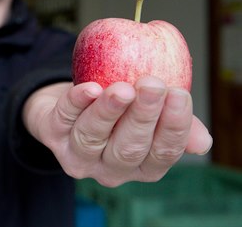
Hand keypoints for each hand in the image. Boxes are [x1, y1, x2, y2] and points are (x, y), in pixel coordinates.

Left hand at [24, 76, 211, 186]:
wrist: (65, 103)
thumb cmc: (116, 110)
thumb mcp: (146, 114)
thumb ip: (172, 122)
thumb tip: (203, 141)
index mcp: (141, 166)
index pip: (162, 153)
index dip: (173, 126)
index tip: (179, 94)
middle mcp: (110, 169)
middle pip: (128, 149)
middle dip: (143, 116)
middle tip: (153, 85)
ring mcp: (78, 156)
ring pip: (92, 137)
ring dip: (108, 112)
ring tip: (122, 89)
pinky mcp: (52, 135)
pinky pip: (63, 119)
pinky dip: (76, 103)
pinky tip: (89, 88)